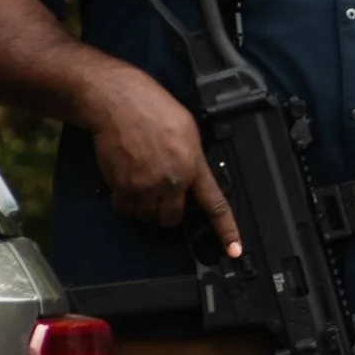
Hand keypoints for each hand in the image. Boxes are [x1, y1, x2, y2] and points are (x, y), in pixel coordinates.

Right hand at [75, 64, 242, 255]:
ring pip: (147, 217)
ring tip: (140, 178)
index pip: (215, 205)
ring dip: (144, 206)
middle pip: (172, 218)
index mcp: (193, 166)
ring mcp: (146, 187)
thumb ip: (192, 159)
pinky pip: (125, 210)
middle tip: (159, 190)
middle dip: (166, 210)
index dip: (226, 231)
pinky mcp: (123, 188)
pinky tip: (125, 180)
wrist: (119, 103)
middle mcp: (172, 181)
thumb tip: (191, 179)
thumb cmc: (152, 108)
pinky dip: (124, 202)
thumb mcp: (187, 131)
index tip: (234, 251)